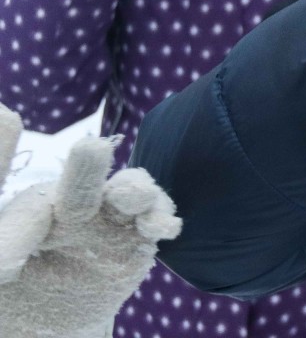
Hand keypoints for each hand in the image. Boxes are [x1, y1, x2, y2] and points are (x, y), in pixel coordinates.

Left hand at [0, 103, 180, 337]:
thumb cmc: (10, 295)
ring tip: (136, 196)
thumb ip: (6, 246)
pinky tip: (161, 227)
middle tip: (92, 150)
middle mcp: (65, 204)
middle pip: (77, 184)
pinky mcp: (137, 238)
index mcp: (22, 209)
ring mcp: (105, 219)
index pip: (5, 175)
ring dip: (134, 191)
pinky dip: (160, 218)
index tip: (4, 116)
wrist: (52, 321)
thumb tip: (5, 258)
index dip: (1, 148)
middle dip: (87, 169)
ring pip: (124, 195)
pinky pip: (154, 220)